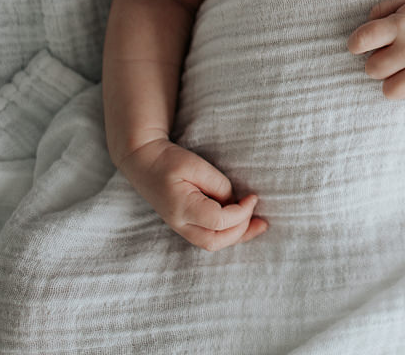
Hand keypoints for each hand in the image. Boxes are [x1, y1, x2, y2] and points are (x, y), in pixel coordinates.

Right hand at [117, 138, 268, 250]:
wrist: (144, 163)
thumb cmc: (169, 160)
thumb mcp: (196, 166)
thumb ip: (218, 185)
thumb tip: (235, 202)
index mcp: (181, 208)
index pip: (218, 221)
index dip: (241, 212)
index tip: (253, 197)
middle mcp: (179, 223)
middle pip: (215, 241)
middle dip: (242, 231)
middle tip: (260, 218)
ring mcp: (180, 227)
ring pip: (212, 243)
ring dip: (237, 236)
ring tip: (259, 225)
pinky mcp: (185, 224)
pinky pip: (208, 236)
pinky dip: (228, 233)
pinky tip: (243, 224)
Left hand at [348, 0, 404, 111]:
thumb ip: (383, 9)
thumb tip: (366, 26)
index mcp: (400, 27)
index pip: (361, 40)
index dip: (355, 44)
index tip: (360, 46)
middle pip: (372, 69)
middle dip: (378, 64)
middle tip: (392, 57)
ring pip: (389, 91)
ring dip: (393, 83)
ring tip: (404, 73)